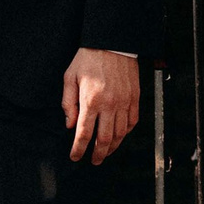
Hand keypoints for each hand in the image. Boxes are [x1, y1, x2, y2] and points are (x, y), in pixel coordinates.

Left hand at [63, 47, 139, 163]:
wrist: (112, 42)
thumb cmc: (88, 58)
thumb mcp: (70, 77)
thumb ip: (68, 103)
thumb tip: (70, 125)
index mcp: (91, 101)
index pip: (84, 133)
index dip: (79, 149)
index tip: (76, 157)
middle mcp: (109, 105)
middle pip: (105, 139)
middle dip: (98, 154)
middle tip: (94, 161)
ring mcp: (124, 102)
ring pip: (120, 134)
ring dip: (113, 147)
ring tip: (106, 152)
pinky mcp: (135, 97)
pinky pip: (132, 122)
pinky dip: (126, 132)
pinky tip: (120, 136)